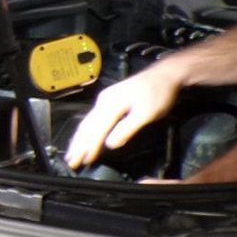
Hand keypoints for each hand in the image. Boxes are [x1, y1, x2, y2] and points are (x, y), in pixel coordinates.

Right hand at [65, 63, 182, 166]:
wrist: (165, 74)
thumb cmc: (158, 93)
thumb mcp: (146, 113)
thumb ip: (127, 128)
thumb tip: (110, 144)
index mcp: (111, 103)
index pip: (96, 130)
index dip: (89, 147)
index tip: (82, 161)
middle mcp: (104, 101)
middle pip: (87, 126)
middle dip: (78, 145)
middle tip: (71, 162)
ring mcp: (105, 99)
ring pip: (88, 122)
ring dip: (79, 139)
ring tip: (72, 154)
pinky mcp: (109, 101)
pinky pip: (93, 119)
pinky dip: (86, 131)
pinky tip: (84, 138)